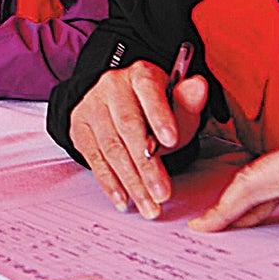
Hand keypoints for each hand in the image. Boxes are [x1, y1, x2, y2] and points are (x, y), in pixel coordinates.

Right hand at [67, 63, 208, 218]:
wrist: (120, 104)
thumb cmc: (154, 108)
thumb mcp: (177, 104)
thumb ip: (189, 101)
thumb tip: (199, 86)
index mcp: (140, 75)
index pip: (149, 92)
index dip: (160, 116)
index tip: (171, 141)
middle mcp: (112, 86)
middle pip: (129, 127)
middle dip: (147, 165)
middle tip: (162, 192)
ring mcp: (92, 107)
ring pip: (111, 148)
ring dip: (131, 181)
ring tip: (149, 204)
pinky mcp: (79, 128)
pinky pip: (94, 159)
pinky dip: (110, 182)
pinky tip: (123, 199)